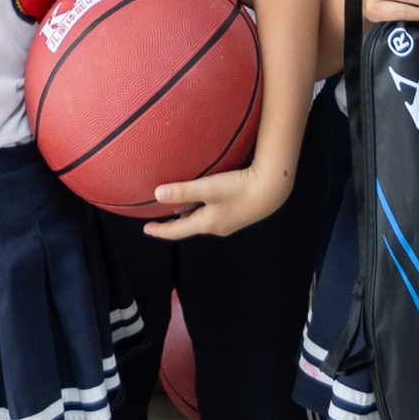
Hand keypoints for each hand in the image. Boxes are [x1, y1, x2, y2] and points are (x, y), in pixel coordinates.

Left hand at [140, 158, 297, 241]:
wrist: (272, 190)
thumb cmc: (239, 188)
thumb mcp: (208, 188)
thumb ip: (183, 191)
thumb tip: (157, 193)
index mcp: (206, 224)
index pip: (176, 231)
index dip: (160, 230)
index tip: (146, 229)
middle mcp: (216, 227)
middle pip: (189, 227)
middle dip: (174, 224)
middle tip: (160, 220)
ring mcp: (229, 223)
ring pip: (203, 222)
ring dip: (189, 217)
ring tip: (179, 211)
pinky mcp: (239, 215)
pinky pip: (214, 216)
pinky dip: (203, 212)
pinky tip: (205, 203)